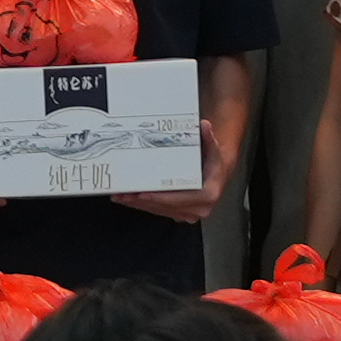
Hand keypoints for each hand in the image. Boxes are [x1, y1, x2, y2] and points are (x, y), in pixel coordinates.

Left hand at [118, 120, 236, 226]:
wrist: (218, 173)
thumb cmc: (213, 162)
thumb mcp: (212, 148)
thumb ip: (208, 137)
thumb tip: (205, 125)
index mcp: (208, 195)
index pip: (179, 199)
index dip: (160, 197)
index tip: (143, 194)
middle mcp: (200, 209)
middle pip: (166, 207)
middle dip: (143, 201)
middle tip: (124, 194)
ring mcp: (191, 214)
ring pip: (160, 211)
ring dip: (140, 205)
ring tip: (122, 197)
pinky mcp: (181, 214)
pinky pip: (161, 211)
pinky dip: (145, 206)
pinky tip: (130, 200)